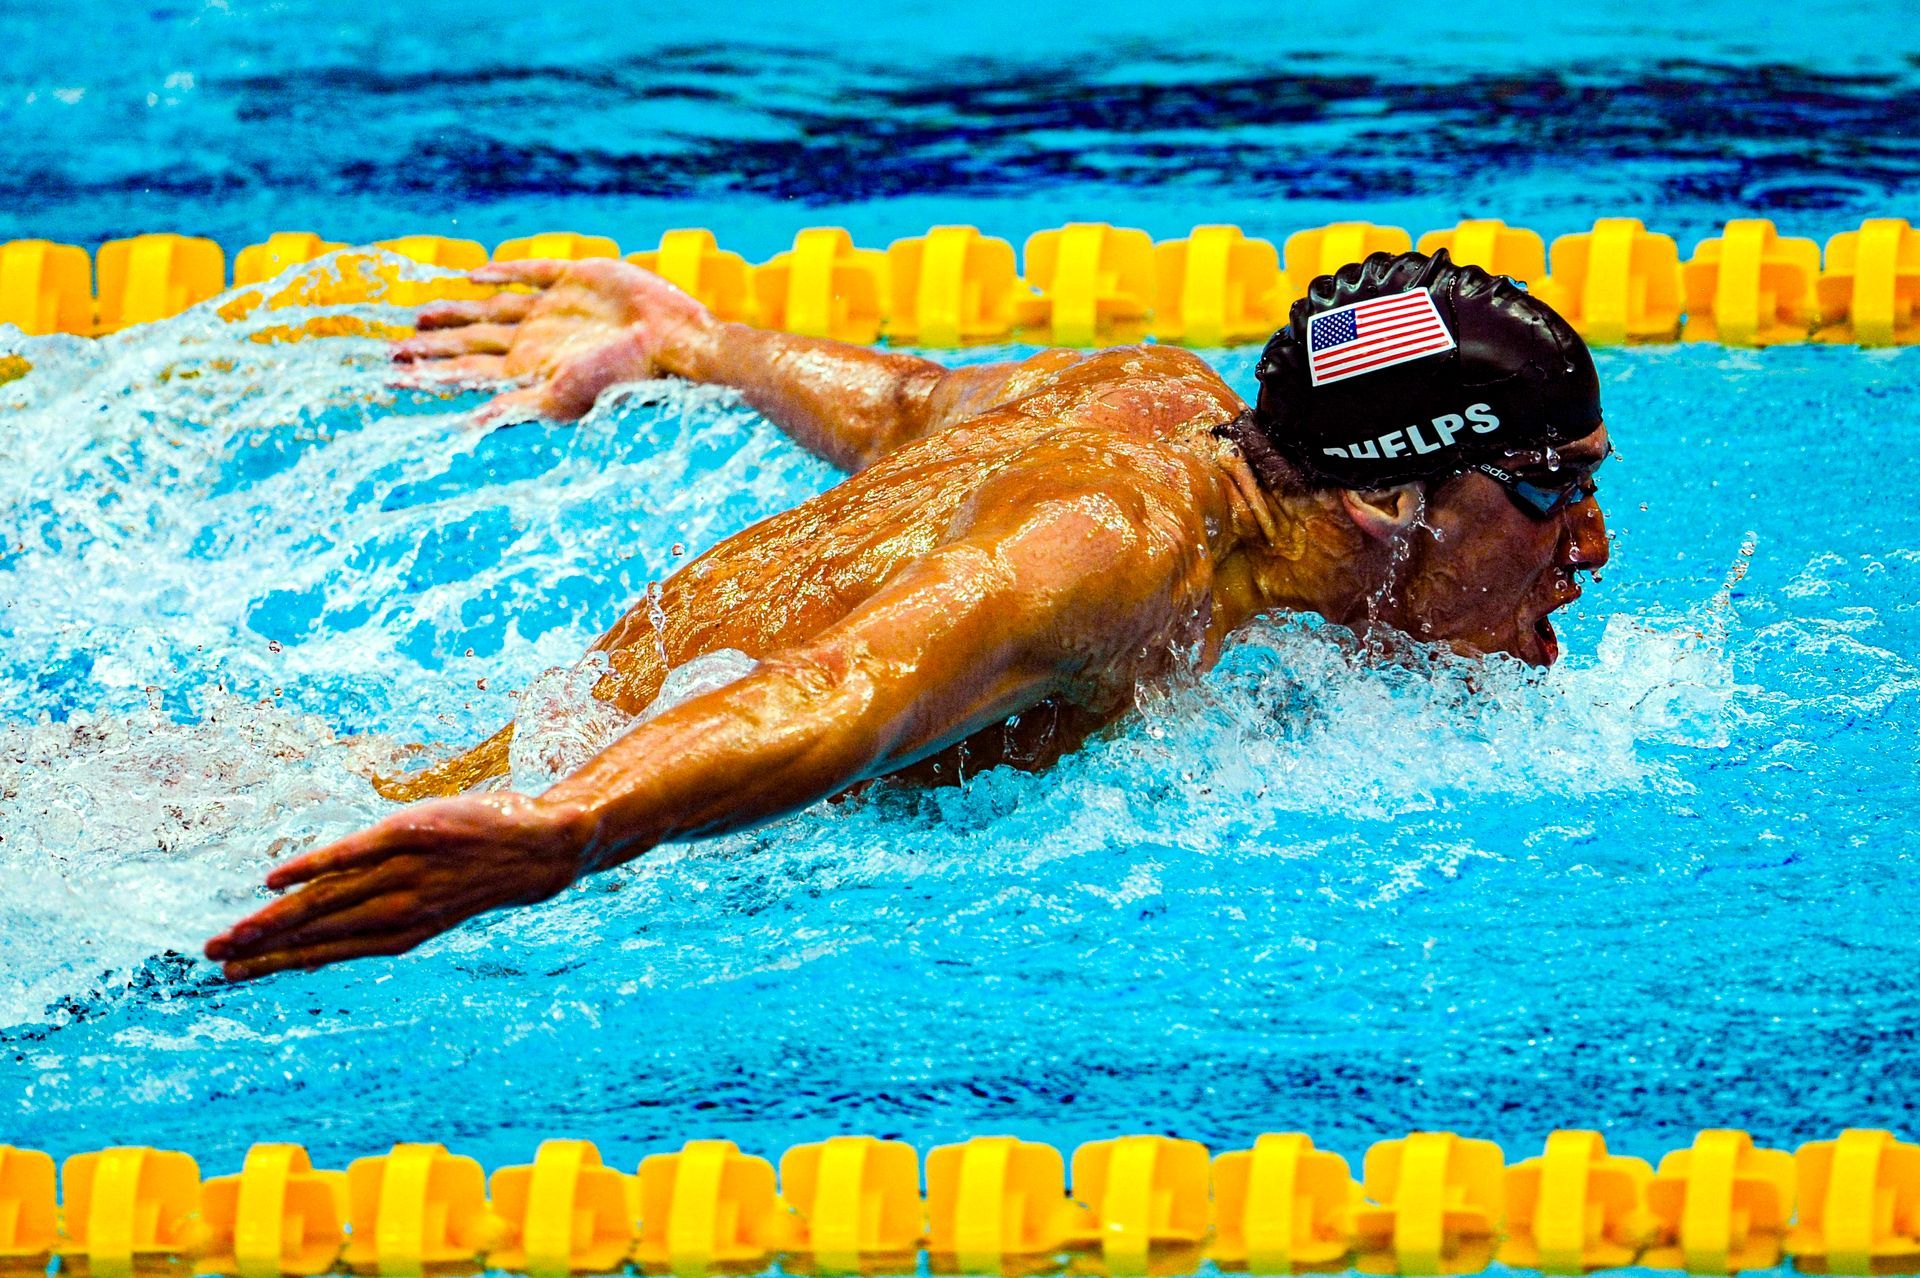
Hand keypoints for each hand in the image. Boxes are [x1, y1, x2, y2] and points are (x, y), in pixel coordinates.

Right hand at [204, 793, 593, 980]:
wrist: (541, 849)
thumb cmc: (478, 876)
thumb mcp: (432, 907)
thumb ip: (380, 916)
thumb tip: (325, 924)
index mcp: (402, 933)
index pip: (327, 953)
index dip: (279, 964)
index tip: (236, 975)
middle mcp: (398, 909)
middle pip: (317, 931)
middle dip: (262, 947)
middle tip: (213, 959)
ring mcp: (403, 872)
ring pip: (326, 901)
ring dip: (274, 918)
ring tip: (231, 932)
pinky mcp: (410, 834)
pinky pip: (351, 854)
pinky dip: (312, 867)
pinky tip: (274, 880)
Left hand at [392, 258, 715, 424]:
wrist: (674, 341)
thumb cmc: (622, 378)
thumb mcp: (562, 399)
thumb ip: (513, 408)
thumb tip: (464, 428)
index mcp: (527, 369)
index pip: (466, 372)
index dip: (428, 373)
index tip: (391, 376)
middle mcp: (535, 340)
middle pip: (471, 342)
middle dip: (433, 346)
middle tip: (393, 349)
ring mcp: (553, 309)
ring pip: (491, 310)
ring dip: (456, 312)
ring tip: (418, 316)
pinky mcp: (577, 279)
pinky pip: (533, 273)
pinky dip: (505, 273)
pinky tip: (477, 276)